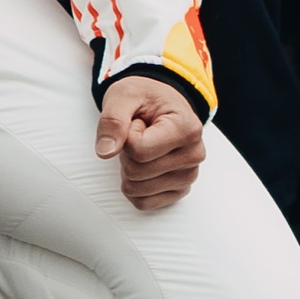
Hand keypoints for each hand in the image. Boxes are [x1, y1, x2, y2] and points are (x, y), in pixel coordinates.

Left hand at [95, 75, 205, 210]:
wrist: (160, 104)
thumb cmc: (143, 97)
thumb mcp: (123, 95)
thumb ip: (112, 120)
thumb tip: (105, 153)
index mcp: (187, 128)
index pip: (138, 150)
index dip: (126, 134)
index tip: (138, 120)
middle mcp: (194, 155)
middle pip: (136, 172)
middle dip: (126, 152)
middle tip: (139, 132)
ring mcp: (188, 177)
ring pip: (136, 190)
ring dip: (129, 168)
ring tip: (144, 145)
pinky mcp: (178, 192)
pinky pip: (142, 203)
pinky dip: (134, 185)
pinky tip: (146, 163)